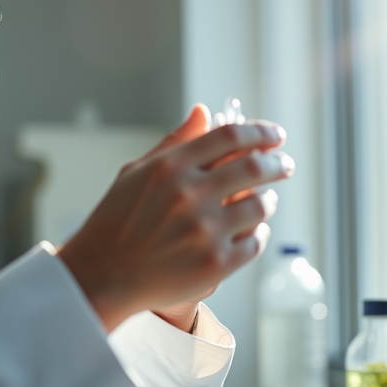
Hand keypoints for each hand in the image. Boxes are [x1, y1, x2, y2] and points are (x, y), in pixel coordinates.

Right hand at [58, 105, 293, 331]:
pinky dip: (259, 234)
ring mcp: (204, 231)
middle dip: (277, 163)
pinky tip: (252, 230)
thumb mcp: (136, 172)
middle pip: (254, 166)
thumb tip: (203, 111)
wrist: (102, 275)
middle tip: (284, 164)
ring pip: (260, 205)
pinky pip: (255, 243)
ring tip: (267, 199)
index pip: (230, 136)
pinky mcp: (215, 264)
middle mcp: (189, 195)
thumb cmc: (116, 221)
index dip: (260, 132)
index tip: (275, 136)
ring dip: (269, 199)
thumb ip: (175, 141)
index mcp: (169, 167)